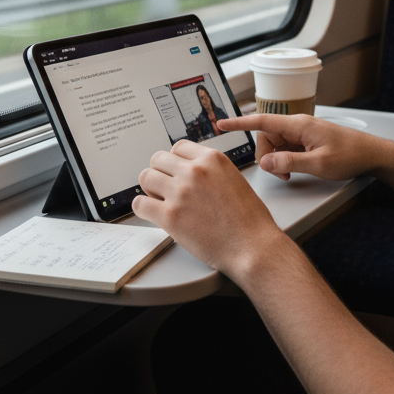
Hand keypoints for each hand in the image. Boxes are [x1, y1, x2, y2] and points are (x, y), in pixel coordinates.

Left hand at [132, 139, 283, 274]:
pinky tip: (152, 214)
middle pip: (158, 159)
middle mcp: (195, 171)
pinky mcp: (170, 216)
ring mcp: (181, 192)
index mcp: (212, 159)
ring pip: (146, 177)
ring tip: (160, 201)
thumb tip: (192, 172)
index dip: (174, 161)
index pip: (178, 147)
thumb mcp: (234, 179)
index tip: (174, 171)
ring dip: (150, 189)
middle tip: (165, 188)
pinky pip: (140, 204)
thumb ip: (211, 171)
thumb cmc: (249, 219)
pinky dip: (143, 208)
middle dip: (160, 173)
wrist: (252, 246)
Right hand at [216, 114, 389, 181]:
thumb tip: (266, 163)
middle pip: (266, 137)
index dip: (239, 122)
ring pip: (275, 145)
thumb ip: (290, 163)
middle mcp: (297, 125)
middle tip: (282, 174)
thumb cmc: (351, 155)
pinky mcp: (306, 141)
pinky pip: (286, 149)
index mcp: (298, 124)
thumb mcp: (319, 164)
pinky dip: (286, 161)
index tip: (222, 124)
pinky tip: (297, 170)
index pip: (262, 121)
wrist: (372, 154)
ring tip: (292, 174)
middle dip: (267, 157)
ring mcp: (301, 133)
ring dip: (277, 161)